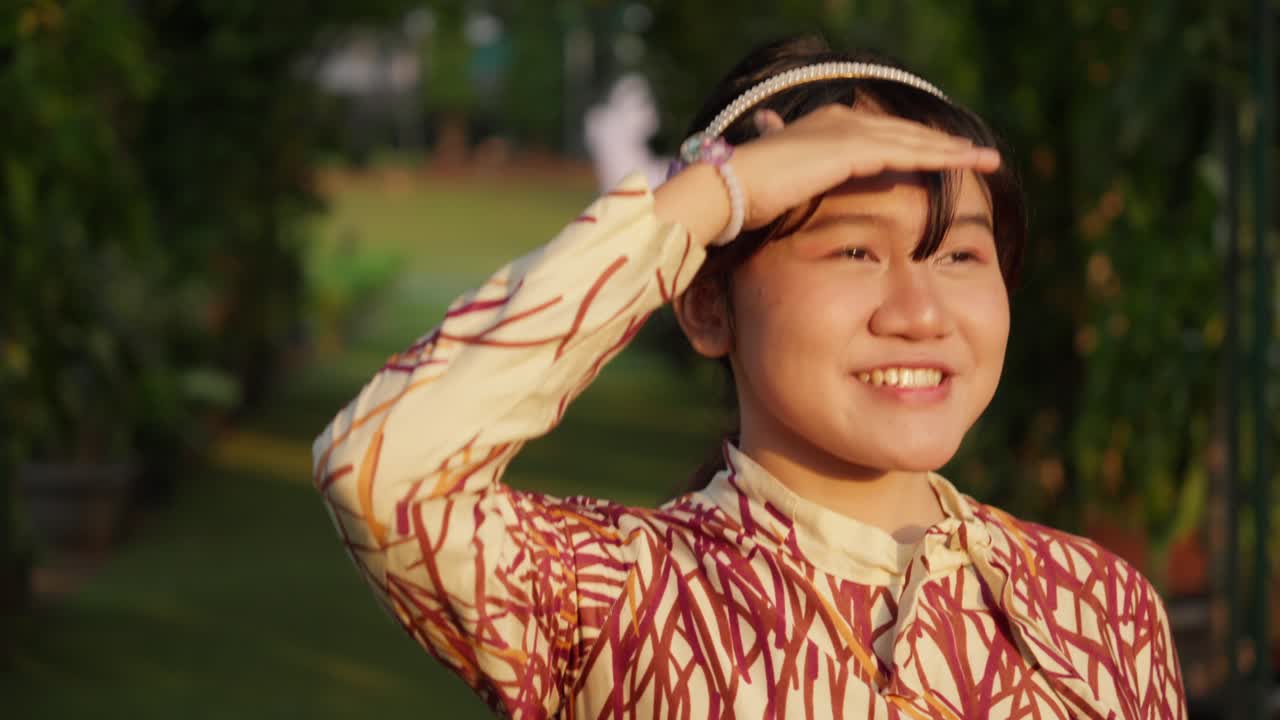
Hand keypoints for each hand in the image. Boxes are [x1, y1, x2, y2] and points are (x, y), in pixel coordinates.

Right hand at [732, 105, 1000, 230]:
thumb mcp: (782, 199)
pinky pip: (908, 152)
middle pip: (904, 133)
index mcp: (823, 131)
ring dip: (953, 151)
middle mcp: (838, 122)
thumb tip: (800, 217)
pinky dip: (941, 158)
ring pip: (913, 139)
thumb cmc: (742, 207)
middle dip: (942, 145)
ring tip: (986, 160)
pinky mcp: (852, 149)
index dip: (914, 147)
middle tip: (978, 157)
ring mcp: (846, 131)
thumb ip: (803, 199)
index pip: (881, 138)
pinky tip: (967, 164)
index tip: (941, 160)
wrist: (723, 194)